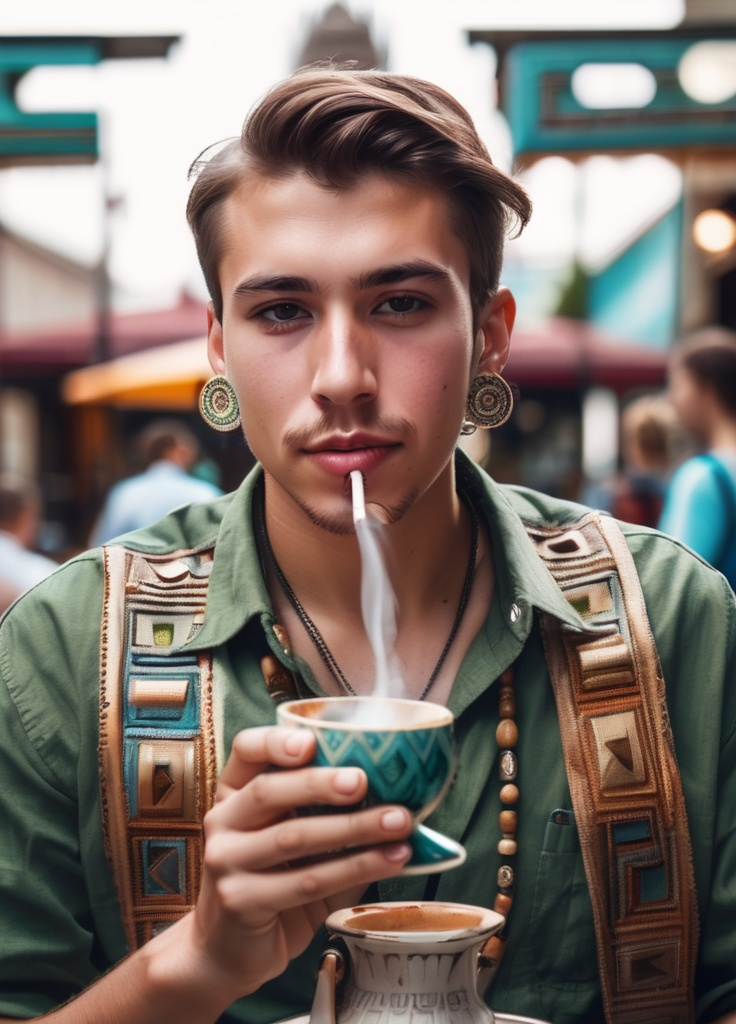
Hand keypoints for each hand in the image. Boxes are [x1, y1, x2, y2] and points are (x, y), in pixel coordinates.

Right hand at [184, 725, 412, 1004]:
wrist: (228, 952)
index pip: (246, 749)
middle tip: (364, 781)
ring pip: (293, 836)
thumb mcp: (294, 843)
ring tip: (398, 822)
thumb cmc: (274, 886)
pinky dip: (354, 868)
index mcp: (235, 793)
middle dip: (321, 783)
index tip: (312, 741)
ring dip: (354, 828)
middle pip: (268, 789)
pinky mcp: (240, 901)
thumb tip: (397, 795)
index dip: (276, 741)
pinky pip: (305, 881)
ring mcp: (226, 861)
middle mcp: (223, 821)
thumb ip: (326, 814)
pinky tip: (388, 861)